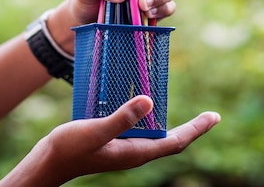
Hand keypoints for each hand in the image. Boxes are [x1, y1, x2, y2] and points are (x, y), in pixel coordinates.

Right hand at [0, 96, 219, 185]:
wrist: (48, 162)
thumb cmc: (70, 148)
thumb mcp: (96, 130)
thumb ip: (122, 118)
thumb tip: (150, 101)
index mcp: (136, 152)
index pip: (175, 141)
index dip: (197, 129)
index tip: (215, 117)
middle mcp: (135, 152)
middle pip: (171, 140)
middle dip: (192, 129)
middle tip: (210, 117)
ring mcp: (124, 148)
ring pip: (156, 136)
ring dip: (172, 124)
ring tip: (188, 115)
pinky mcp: (114, 142)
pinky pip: (140, 131)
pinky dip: (150, 120)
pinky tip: (146, 109)